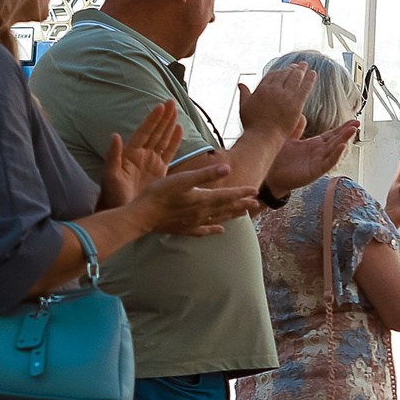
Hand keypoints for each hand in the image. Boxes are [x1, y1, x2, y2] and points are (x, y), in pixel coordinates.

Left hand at [100, 101, 182, 210]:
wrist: (121, 211)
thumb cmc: (112, 195)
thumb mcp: (110, 175)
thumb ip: (113, 156)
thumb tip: (115, 135)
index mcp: (131, 154)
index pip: (144, 132)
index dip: (153, 120)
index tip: (161, 106)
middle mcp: (142, 155)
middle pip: (155, 132)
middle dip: (163, 117)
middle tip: (171, 102)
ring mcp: (151, 162)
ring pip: (162, 139)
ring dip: (169, 125)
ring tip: (176, 111)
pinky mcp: (159, 171)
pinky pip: (168, 152)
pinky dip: (174, 141)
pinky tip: (179, 130)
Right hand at [130, 158, 260, 237]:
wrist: (142, 216)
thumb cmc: (160, 194)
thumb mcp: (183, 179)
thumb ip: (205, 174)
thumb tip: (227, 168)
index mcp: (203, 199)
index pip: (228, 195)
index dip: (242, 192)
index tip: (255, 190)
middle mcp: (202, 212)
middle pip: (227, 208)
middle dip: (242, 204)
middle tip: (256, 202)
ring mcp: (194, 222)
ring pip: (219, 218)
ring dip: (232, 215)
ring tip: (244, 213)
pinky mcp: (185, 229)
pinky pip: (204, 230)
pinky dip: (214, 229)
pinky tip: (220, 230)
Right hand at [235, 62, 313, 141]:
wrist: (263, 135)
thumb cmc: (253, 125)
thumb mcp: (244, 106)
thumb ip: (244, 94)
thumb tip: (240, 84)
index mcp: (262, 89)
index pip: (272, 75)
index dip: (279, 71)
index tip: (285, 69)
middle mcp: (273, 89)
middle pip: (284, 74)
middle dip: (291, 69)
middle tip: (298, 65)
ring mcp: (285, 95)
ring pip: (295, 78)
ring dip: (301, 70)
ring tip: (305, 65)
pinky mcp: (296, 103)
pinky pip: (304, 87)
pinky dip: (309, 79)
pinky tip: (313, 73)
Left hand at [268, 119, 358, 196]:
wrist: (271, 176)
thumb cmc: (279, 159)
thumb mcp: (288, 140)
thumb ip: (296, 129)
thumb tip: (302, 116)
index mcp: (314, 144)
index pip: (332, 134)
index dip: (342, 127)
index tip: (353, 120)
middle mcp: (319, 153)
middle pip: (336, 140)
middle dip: (347, 131)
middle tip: (357, 123)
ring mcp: (319, 162)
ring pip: (335, 149)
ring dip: (344, 140)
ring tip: (352, 131)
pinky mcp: (316, 171)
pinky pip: (328, 162)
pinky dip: (336, 155)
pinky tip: (342, 147)